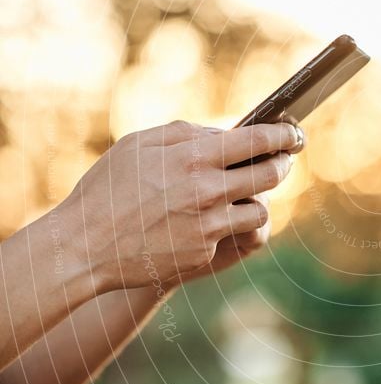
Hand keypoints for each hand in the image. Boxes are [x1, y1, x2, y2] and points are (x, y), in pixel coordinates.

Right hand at [58, 120, 301, 291]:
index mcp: (192, 157)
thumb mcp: (140, 144)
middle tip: (284, 159)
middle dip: (283, 164)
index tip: (294, 134)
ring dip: (257, 198)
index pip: (258, 141)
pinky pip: (235, 234)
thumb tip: (227, 131)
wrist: (84, 247)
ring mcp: (208, 226)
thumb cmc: (109, 189)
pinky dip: (231, 224)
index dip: (283, 136)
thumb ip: (188, 132)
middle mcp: (206, 191)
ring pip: (259, 209)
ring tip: (247, 191)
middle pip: (270, 175)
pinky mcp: (204, 253)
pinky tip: (217, 217)